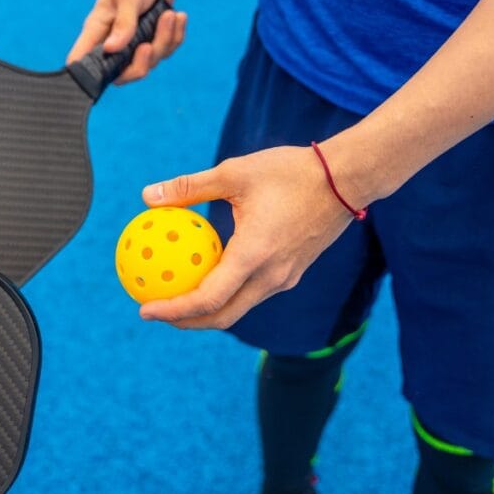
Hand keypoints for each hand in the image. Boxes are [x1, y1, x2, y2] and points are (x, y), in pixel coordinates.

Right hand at [66, 0, 186, 81]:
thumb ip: (123, 24)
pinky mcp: (153, 41)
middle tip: (148, 46)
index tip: (104, 73)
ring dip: (164, 41)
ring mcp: (134, 44)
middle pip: (121, 74)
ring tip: (170, 15)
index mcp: (97, 31)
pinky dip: (175, 36)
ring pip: (149, 63)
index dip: (86, 75)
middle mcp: (113, 43)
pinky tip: (179, 17)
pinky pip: (166, 51)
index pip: (80, 60)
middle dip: (140, 64)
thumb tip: (112, 49)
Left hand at [137, 146, 357, 328]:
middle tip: (153, 312)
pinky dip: (225, 295)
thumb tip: (147, 196)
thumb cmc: (290, 172)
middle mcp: (271, 276)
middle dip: (185, 322)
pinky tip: (206, 278)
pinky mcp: (292, 273)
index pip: (208, 299)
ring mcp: (284, 278)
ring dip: (206, 312)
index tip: (145, 309)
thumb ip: (189, 187)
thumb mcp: (234, 173)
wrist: (348, 179)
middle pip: (222, 316)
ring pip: (239, 308)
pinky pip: (252, 293)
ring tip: (175, 300)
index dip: (174, 310)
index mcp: (255, 256)